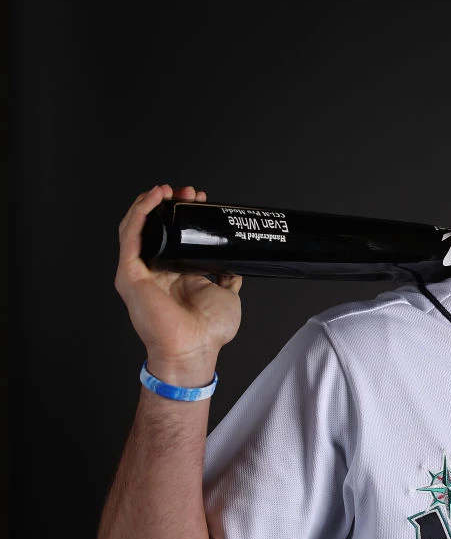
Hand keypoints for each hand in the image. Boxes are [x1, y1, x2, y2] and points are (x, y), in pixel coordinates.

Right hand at [115, 184, 242, 383]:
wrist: (195, 349)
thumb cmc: (208, 332)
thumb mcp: (226, 296)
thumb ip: (226, 280)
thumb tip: (234, 269)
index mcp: (175, 274)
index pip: (173, 236)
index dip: (183, 215)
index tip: (201, 200)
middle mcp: (155, 271)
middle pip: (155, 228)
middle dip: (169, 205)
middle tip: (189, 192)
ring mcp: (140, 272)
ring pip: (137, 227)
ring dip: (151, 204)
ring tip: (168, 190)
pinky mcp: (130, 274)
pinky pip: (130, 236)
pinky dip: (139, 213)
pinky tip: (152, 198)